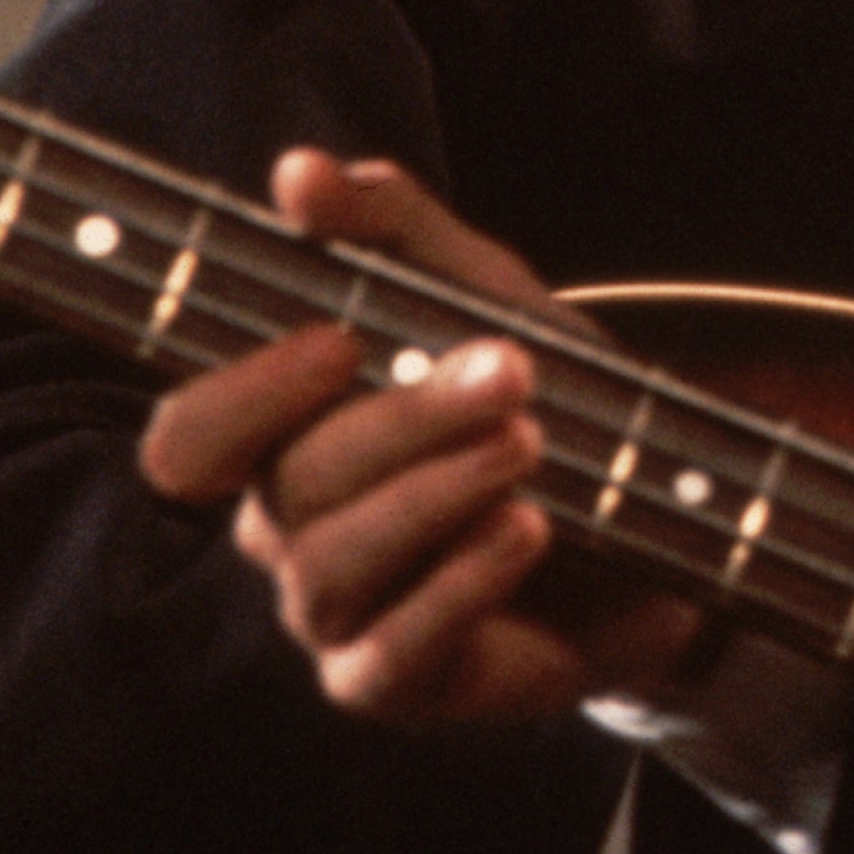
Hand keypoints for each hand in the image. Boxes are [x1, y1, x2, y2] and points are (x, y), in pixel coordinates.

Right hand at [139, 150, 706, 722]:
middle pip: (291, 485)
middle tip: (513, 372)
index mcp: (283, 442)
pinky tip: (527, 531)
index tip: (342, 341)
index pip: (190, 441)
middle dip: (405, 419)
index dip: (243, 396)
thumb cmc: (544, 394)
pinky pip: (391, 649)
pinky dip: (461, 583)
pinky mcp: (394, 683)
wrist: (663, 511)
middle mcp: (287, 532)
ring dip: (437, 493)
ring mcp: (334, 616)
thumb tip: (298, 171)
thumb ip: (390, 230)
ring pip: (330, 566)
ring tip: (531, 445)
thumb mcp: (481, 289)